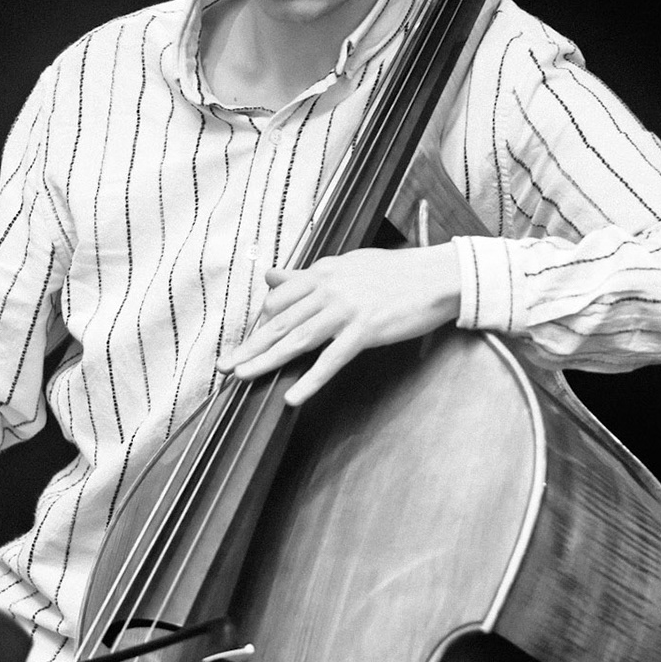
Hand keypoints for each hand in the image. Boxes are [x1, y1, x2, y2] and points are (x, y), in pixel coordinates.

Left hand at [218, 244, 461, 404]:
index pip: (279, 300)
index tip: (251, 343)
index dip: (262, 323)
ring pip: (298, 339)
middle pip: (280, 321)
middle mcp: (328, 289)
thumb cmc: (394, 273)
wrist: (436, 276)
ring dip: (267, 361)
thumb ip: (306, 275)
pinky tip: (293, 396)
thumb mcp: (345, 265)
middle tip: (224, 364)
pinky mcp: (366, 330)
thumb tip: (269, 276)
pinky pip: (332, 359)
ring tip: (243, 377)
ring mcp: (346, 310)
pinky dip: (311, 379)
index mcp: (323, 273)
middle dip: (250, 345)